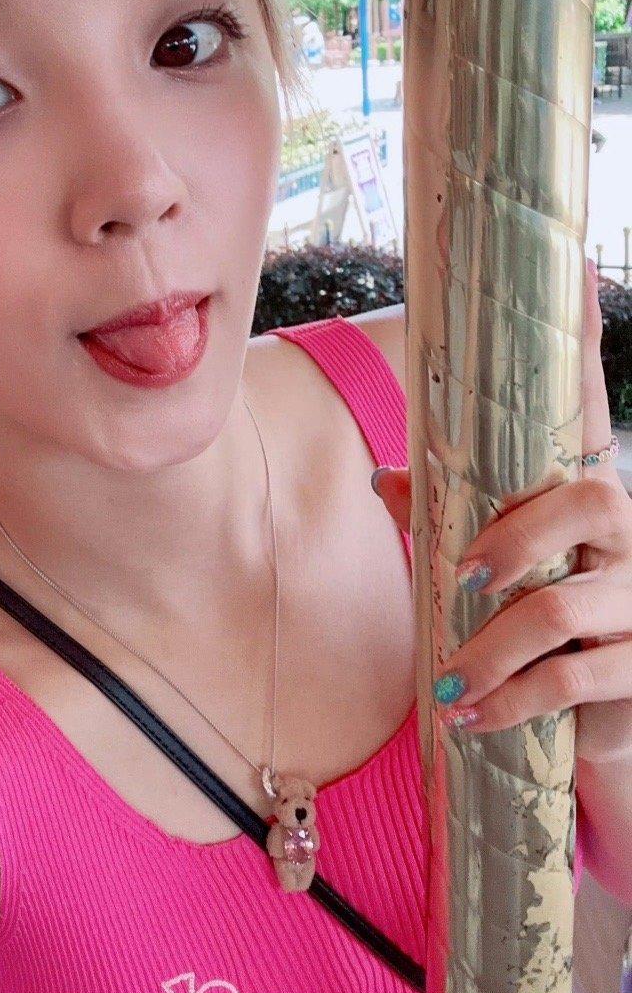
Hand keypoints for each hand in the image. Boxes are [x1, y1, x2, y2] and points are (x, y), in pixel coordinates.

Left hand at [372, 261, 631, 763]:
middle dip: (516, 539)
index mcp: (586, 498)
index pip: (592, 409)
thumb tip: (386, 475)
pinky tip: (470, 719)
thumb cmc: (529, 626)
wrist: (591, 722)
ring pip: (565, 606)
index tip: (576, 269)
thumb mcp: (482, 571)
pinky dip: (510, 701)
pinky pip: (574, 677)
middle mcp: (629, 537)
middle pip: (591, 503)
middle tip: (464, 580)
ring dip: (490, 650)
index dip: (588, 344)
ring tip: (445, 684)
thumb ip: (441, 521)